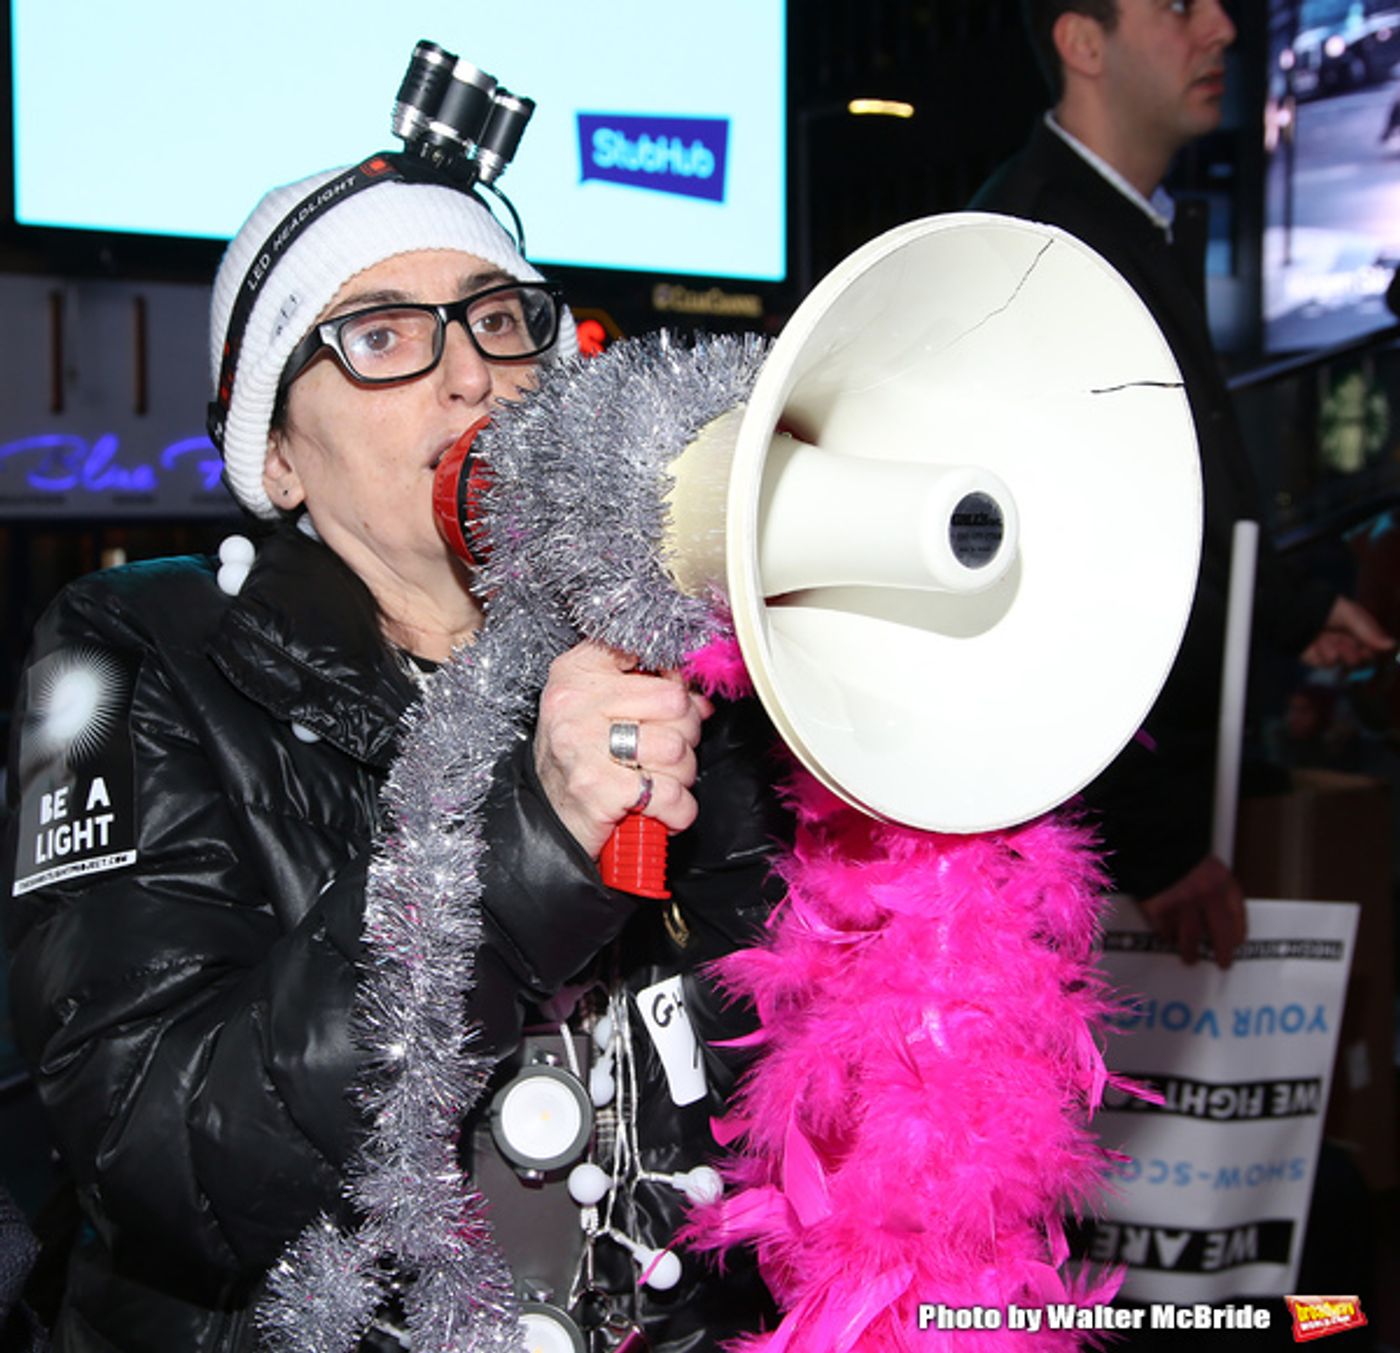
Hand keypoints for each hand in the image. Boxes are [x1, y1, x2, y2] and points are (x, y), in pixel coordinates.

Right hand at [533, 641, 711, 858]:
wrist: (547, 817)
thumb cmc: (580, 759)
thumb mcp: (602, 707)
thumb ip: (651, 690)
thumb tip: (700, 703)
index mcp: (577, 671)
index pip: (650, 654)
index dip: (673, 682)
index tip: (669, 705)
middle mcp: (575, 703)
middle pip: (674, 703)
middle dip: (684, 734)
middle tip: (665, 752)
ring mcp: (583, 746)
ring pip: (676, 749)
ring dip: (681, 774)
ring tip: (659, 779)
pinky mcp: (598, 789)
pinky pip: (669, 793)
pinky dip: (679, 809)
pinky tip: (664, 808)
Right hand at [1138, 854, 1245, 968]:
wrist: (1150, 838)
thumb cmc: (1178, 847)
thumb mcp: (1204, 861)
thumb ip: (1212, 884)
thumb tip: (1214, 909)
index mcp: (1221, 881)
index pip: (1238, 916)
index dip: (1237, 933)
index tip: (1236, 942)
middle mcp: (1206, 896)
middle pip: (1220, 935)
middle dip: (1222, 952)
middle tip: (1223, 962)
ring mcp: (1181, 904)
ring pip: (1190, 938)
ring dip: (1190, 951)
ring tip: (1190, 958)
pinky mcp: (1158, 909)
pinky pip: (1164, 930)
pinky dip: (1166, 935)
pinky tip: (1168, 937)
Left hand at [1301, 595, 1394, 668]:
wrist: (1296, 611)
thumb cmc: (1326, 608)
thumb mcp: (1351, 615)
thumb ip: (1370, 632)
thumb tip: (1392, 645)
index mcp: (1358, 631)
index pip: (1373, 648)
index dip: (1372, 650)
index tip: (1367, 646)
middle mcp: (1348, 643)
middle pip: (1362, 661)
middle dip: (1356, 653)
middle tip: (1345, 641)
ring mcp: (1333, 652)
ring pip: (1345, 664)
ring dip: (1338, 651)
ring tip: (1328, 638)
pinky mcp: (1318, 659)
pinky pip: (1326, 664)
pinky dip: (1322, 654)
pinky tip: (1316, 643)